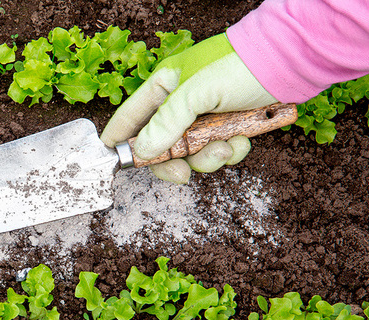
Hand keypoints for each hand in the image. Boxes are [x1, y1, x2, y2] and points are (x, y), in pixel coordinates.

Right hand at [100, 33, 276, 183]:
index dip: (119, 140)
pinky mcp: (225, 127)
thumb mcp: (197, 93)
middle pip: (159, 146)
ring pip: (190, 153)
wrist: (290, 63)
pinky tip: (242, 140)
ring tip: (227, 147)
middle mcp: (179, 104)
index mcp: (163, 87)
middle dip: (174, 161)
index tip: (113, 162)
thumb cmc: (241, 65)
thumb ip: (167, 123)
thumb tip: (143, 151)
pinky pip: (216, 151)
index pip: (130, 118)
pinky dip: (229, 152)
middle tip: (182, 173)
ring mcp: (202, 117)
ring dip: (208, 157)